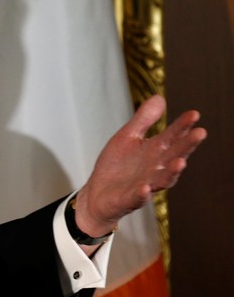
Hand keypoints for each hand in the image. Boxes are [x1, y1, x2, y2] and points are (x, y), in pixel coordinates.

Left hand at [75, 95, 206, 239]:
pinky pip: (137, 197)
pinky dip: (142, 194)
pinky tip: (145, 188)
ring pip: (162, 179)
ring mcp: (144, 184)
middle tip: (200, 133)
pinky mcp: (129, 199)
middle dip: (186, 146)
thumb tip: (159, 97)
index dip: (182, 126)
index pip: (172, 136)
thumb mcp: (127, 137)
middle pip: (174, 156)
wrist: (97, 194)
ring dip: (171, 171)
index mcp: (154, 152)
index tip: (194, 114)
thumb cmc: (116, 166)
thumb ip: (143, 120)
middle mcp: (154, 168)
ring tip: (180, 162)